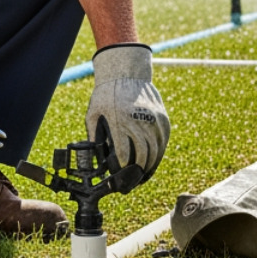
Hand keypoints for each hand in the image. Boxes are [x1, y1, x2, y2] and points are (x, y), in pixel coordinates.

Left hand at [85, 43, 169, 177]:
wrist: (127, 73)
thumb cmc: (107, 94)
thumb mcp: (94, 113)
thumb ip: (94, 136)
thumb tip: (94, 159)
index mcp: (120, 120)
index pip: (124, 153)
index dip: (121, 170)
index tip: (118, 177)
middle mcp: (140, 120)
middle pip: (143, 156)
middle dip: (136, 174)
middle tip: (130, 183)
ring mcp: (154, 120)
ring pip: (155, 152)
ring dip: (149, 168)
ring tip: (140, 178)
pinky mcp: (163, 120)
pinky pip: (162, 144)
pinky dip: (157, 157)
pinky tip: (150, 164)